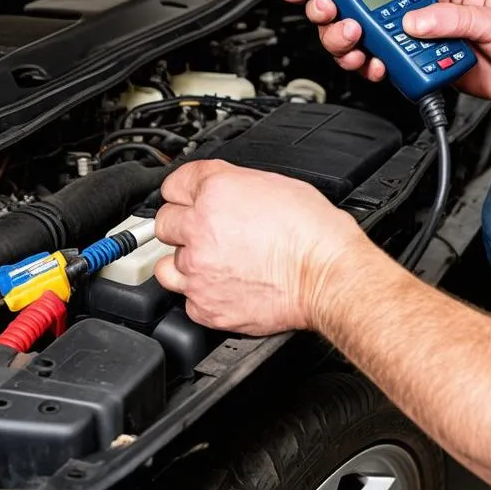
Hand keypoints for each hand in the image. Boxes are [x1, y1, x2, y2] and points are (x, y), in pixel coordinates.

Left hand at [153, 161, 366, 335]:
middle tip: (208, 233)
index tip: (190, 200)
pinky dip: (202, 294)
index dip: (185, 192)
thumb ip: (234, 185)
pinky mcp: (205, 305)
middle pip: (163, 223)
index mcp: (216, 192)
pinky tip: (225, 286)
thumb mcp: (275, 184)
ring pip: (166, 264)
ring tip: (214, 264)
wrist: (327, 276)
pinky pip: (186, 299)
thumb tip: (221, 192)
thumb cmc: (313, 232)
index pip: (173, 184)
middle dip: (183, 226)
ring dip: (186, 263)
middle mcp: (199, 229)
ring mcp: (198, 270)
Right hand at [309, 0, 490, 112]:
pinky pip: (407, 68)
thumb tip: (414, 20)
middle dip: (363, 20)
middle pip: (389, 12)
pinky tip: (384, 70)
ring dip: (372, 48)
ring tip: (363, 53)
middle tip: (350, 28)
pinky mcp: (440, 68)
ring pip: (392, 42)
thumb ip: (454, 20)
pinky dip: (391, 71)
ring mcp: (440, 41)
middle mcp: (444, 12)